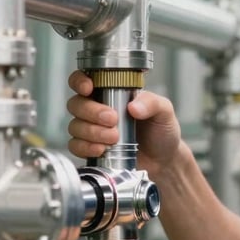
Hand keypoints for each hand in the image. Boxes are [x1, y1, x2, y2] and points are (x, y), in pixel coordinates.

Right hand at [66, 70, 182, 172]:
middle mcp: (97, 109)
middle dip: (92, 111)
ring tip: (114, 138)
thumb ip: (152, 103)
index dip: (80, 81)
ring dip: (92, 132)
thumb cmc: (161, 131)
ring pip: (75, 126)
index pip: (85, 80)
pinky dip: (86, 147)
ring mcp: (92, 130)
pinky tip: (101, 149)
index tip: (88, 88)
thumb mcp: (164, 112)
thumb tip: (133, 106)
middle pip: (77, 104)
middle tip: (112, 119)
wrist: (163, 160)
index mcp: (112, 93)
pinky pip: (75, 146)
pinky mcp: (91, 149)